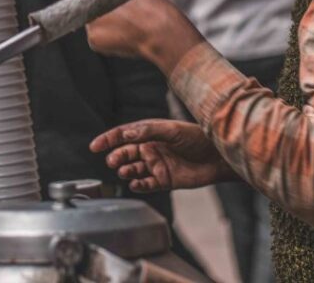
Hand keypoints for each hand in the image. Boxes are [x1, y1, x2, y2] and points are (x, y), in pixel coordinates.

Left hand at [56, 0, 203, 74]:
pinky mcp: (93, 40)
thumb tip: (107, 0)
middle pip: (91, 6)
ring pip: (95, 23)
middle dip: (100, 10)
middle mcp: (94, 3)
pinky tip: (124, 37)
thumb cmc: (157, 12)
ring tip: (128, 27)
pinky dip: (107, 38)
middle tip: (122, 15)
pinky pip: (97, 37)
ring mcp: (91, 23)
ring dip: (105, 25)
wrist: (164, 36)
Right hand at [90, 119, 235, 192]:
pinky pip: (146, 184)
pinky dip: (139, 185)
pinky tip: (136, 184)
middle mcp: (149, 148)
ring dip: (126, 170)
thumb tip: (125, 134)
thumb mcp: (171, 129)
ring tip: (125, 171)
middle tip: (112, 161)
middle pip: (125, 153)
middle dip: (116, 157)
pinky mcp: (164, 180)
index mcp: (148, 133)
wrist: (218, 157)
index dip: (107, 140)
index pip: (123, 135)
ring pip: (133, 169)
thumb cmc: (197, 137)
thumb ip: (148, 131)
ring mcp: (156, 165)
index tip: (95, 146)